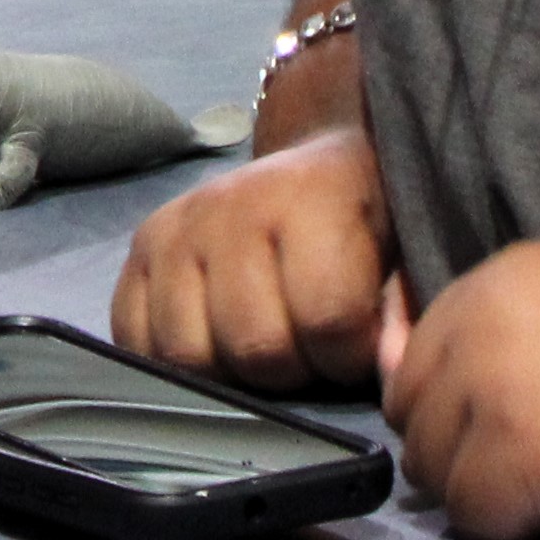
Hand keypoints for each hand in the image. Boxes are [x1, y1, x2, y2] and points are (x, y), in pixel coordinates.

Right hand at [110, 127, 399, 395]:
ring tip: (262, 344)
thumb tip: (392, 376)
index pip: (325, 319)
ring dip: (231, 371)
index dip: (349, 355)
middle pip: (254, 347)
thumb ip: (403, 315)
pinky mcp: (139, 247)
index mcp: (307, 199)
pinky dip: (172, 360)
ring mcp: (175, 227)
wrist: (319, 164)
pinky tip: (214, 341)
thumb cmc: (367, 220)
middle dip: (293, 369)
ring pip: (188, 354)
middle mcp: (229, 207)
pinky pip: (134, 338)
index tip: (357, 342)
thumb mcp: (405, 255)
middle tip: (308, 347)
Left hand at [382, 239, 539, 539]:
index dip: (452, 411)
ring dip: (482, 492)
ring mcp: (495, 393)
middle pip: (414, 420)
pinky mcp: (523, 456)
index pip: (414, 364)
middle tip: (526, 473)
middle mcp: (478, 329)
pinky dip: (509, 528)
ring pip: (434, 472)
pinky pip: (473, 515)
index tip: (496, 434)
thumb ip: (515, 336)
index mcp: (494, 283)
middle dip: (458, 455)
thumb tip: (456, 397)